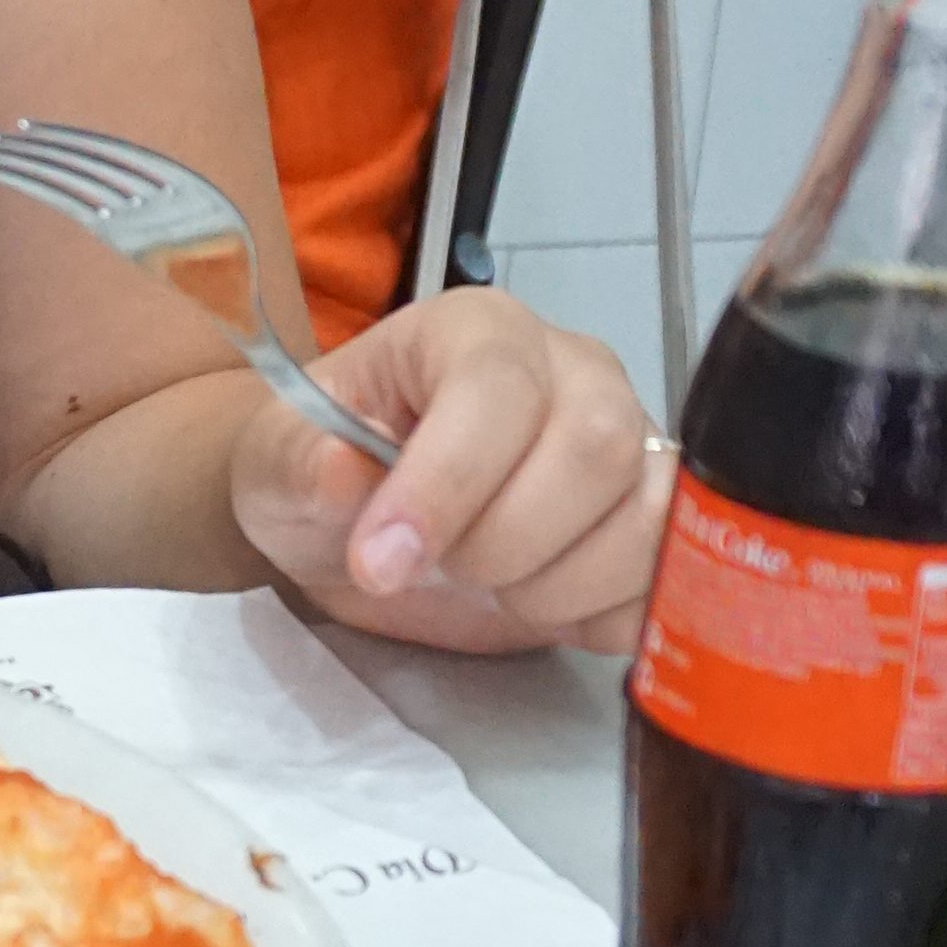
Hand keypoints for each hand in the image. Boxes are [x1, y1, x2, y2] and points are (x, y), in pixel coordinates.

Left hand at [225, 289, 666, 656]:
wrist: (351, 526)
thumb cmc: (318, 468)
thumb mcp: (273, 461)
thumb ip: (300, 461)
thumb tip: (341, 468)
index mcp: (476, 332)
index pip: (497, 389)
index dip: (445, 484)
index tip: (380, 561)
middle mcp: (572, 372)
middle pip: (596, 448)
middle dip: (506, 540)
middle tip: (439, 568)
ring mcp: (629, 445)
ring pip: (649, 517)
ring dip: (558, 584)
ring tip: (489, 585)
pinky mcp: (652, 524)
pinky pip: (673, 577)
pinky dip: (607, 614)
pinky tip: (540, 606)